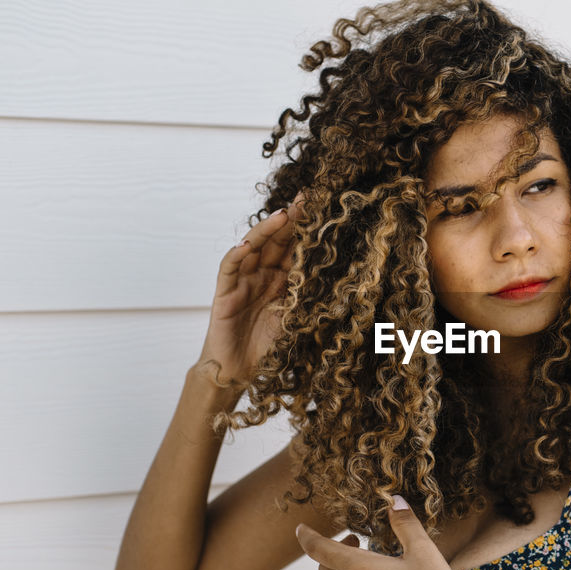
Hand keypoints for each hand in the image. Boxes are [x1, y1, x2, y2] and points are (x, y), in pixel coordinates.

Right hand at [195, 193, 305, 386]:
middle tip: (306, 199)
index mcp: (283, 278)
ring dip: (266, 230)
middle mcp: (262, 274)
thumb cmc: (269, 345)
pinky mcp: (225, 293)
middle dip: (290, 219)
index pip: (295, 246)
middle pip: (275, 240)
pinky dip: (236, 255)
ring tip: (282, 216)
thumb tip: (345, 278)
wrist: (241, 370)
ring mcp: (243, 280)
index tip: (323, 206)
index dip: (306, 228)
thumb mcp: (298, 316)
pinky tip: (246, 244)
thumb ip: (310, 295)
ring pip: (253, 247)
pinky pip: (229, 269)